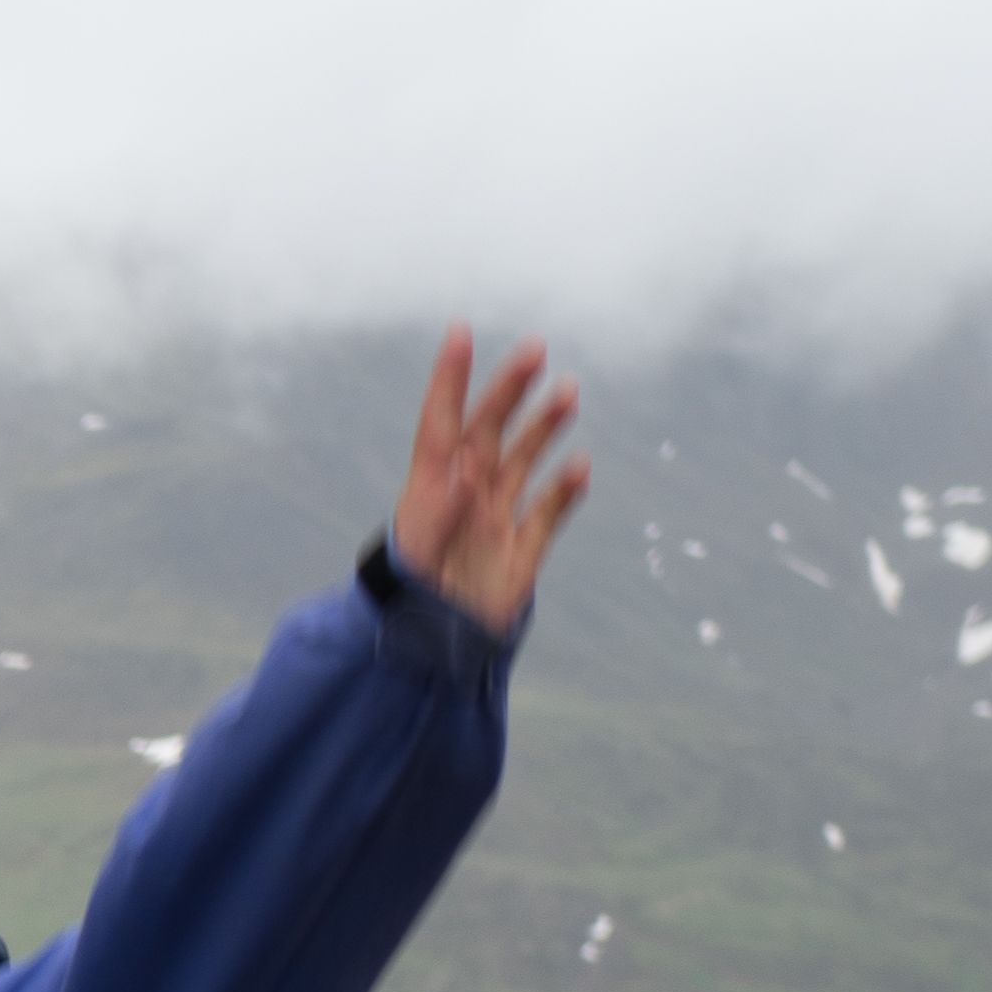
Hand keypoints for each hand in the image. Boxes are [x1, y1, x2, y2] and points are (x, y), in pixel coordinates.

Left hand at [384, 330, 589, 633]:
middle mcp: (463, 498)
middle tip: (536, 350)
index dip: (450, 378)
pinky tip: (581, 467)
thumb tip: (465, 474)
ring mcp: (492, 523)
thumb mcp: (420, 556)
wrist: (428, 660)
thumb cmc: (410, 605)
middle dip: (510, 390)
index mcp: (431, 490)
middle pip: (488, 431)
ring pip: (521, 463)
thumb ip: (442, 513)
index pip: (442, 423)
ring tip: (568, 392)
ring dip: (543, 428)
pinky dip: (564, 491)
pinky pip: (545, 515)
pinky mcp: (517, 556)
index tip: (460, 332)